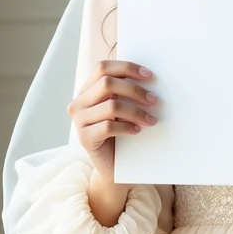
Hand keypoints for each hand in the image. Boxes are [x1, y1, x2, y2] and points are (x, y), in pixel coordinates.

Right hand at [67, 61, 158, 181]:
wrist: (113, 165)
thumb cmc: (121, 132)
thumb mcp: (123, 108)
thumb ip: (126, 92)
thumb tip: (150, 77)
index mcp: (86, 90)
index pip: (103, 68)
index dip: (126, 68)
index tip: (149, 75)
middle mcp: (78, 103)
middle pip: (107, 84)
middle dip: (134, 90)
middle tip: (154, 99)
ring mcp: (79, 121)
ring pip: (110, 106)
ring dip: (136, 111)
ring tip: (151, 120)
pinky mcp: (84, 138)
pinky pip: (108, 127)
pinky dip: (127, 127)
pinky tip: (138, 130)